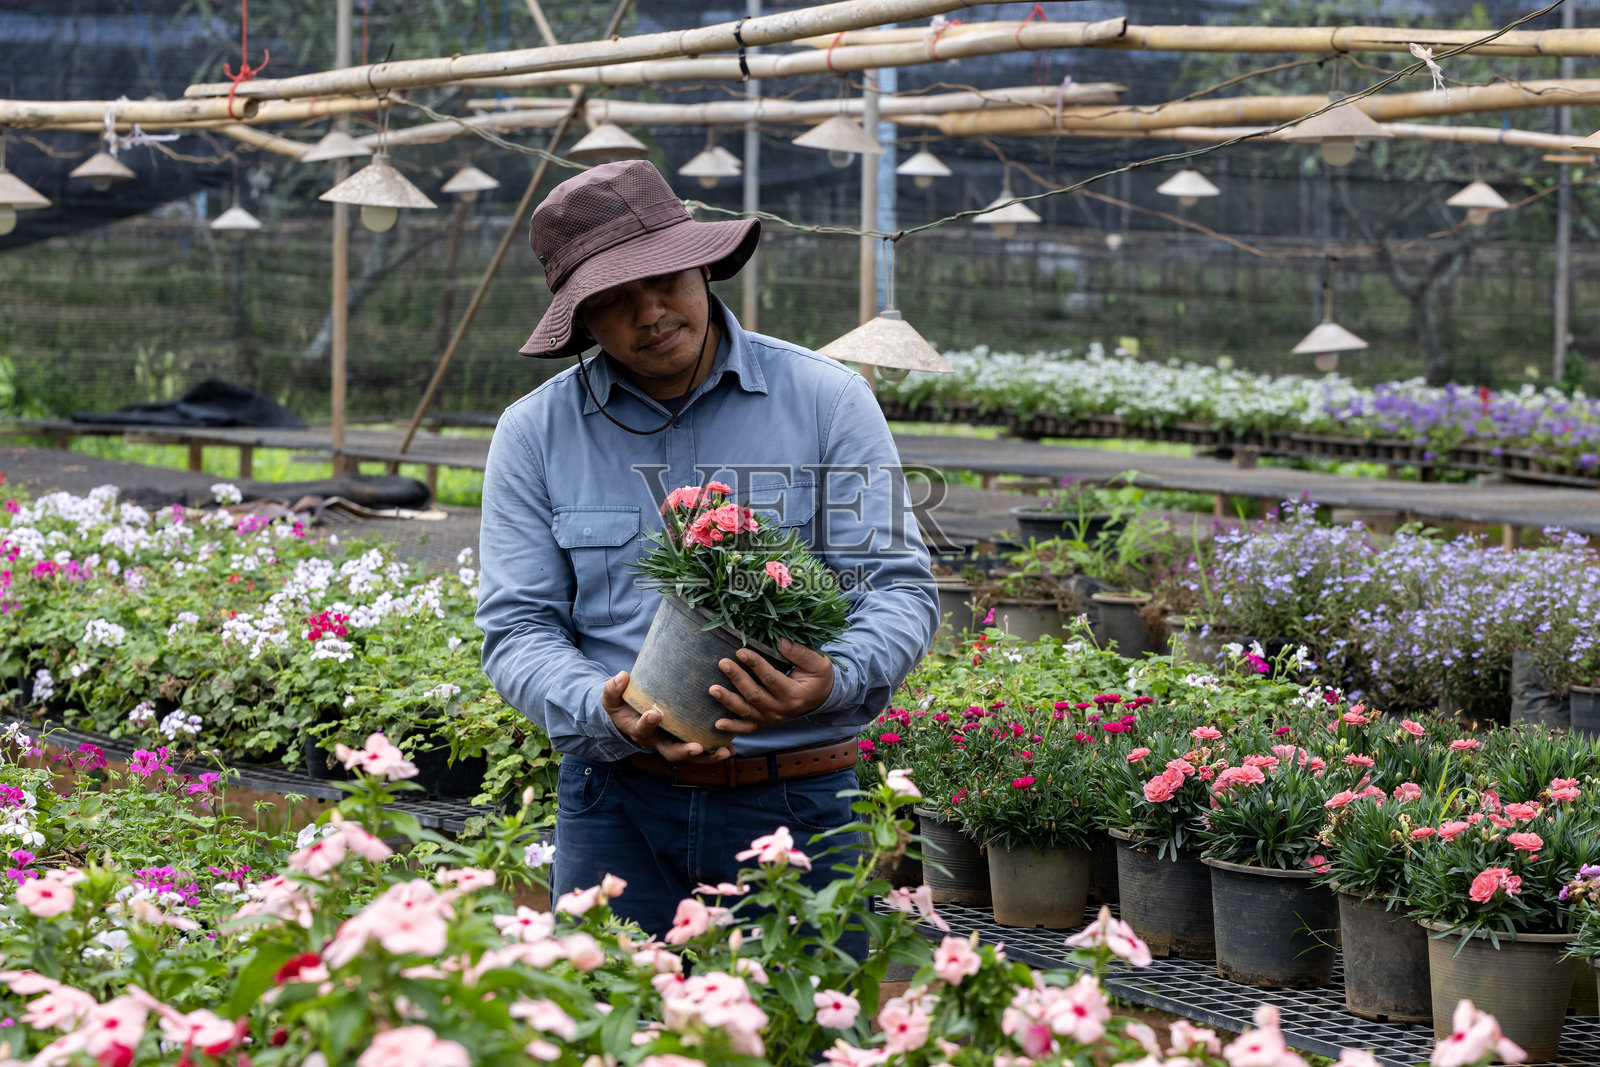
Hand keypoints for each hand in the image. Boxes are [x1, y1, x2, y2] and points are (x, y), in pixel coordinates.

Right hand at [602, 670, 733, 762]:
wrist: (630, 715)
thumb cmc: (622, 705)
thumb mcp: (612, 697)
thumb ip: (613, 688)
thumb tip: (622, 676)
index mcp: (639, 730)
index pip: (642, 729)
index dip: (647, 724)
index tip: (654, 714)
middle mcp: (658, 741)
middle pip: (671, 752)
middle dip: (684, 751)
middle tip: (696, 748)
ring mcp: (674, 742)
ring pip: (690, 755)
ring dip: (708, 757)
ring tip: (725, 752)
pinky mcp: (687, 739)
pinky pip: (702, 750)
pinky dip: (716, 751)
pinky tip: (732, 749)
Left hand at [710, 640, 834, 734]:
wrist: (821, 697)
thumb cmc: (818, 677)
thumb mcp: (818, 663)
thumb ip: (800, 653)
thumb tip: (780, 642)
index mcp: (794, 695)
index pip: (771, 679)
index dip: (755, 665)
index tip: (740, 652)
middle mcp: (781, 710)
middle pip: (754, 695)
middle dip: (737, 679)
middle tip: (723, 663)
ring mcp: (771, 718)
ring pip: (746, 711)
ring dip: (728, 700)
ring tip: (713, 689)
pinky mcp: (764, 722)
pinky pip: (747, 728)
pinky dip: (732, 727)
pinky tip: (717, 723)